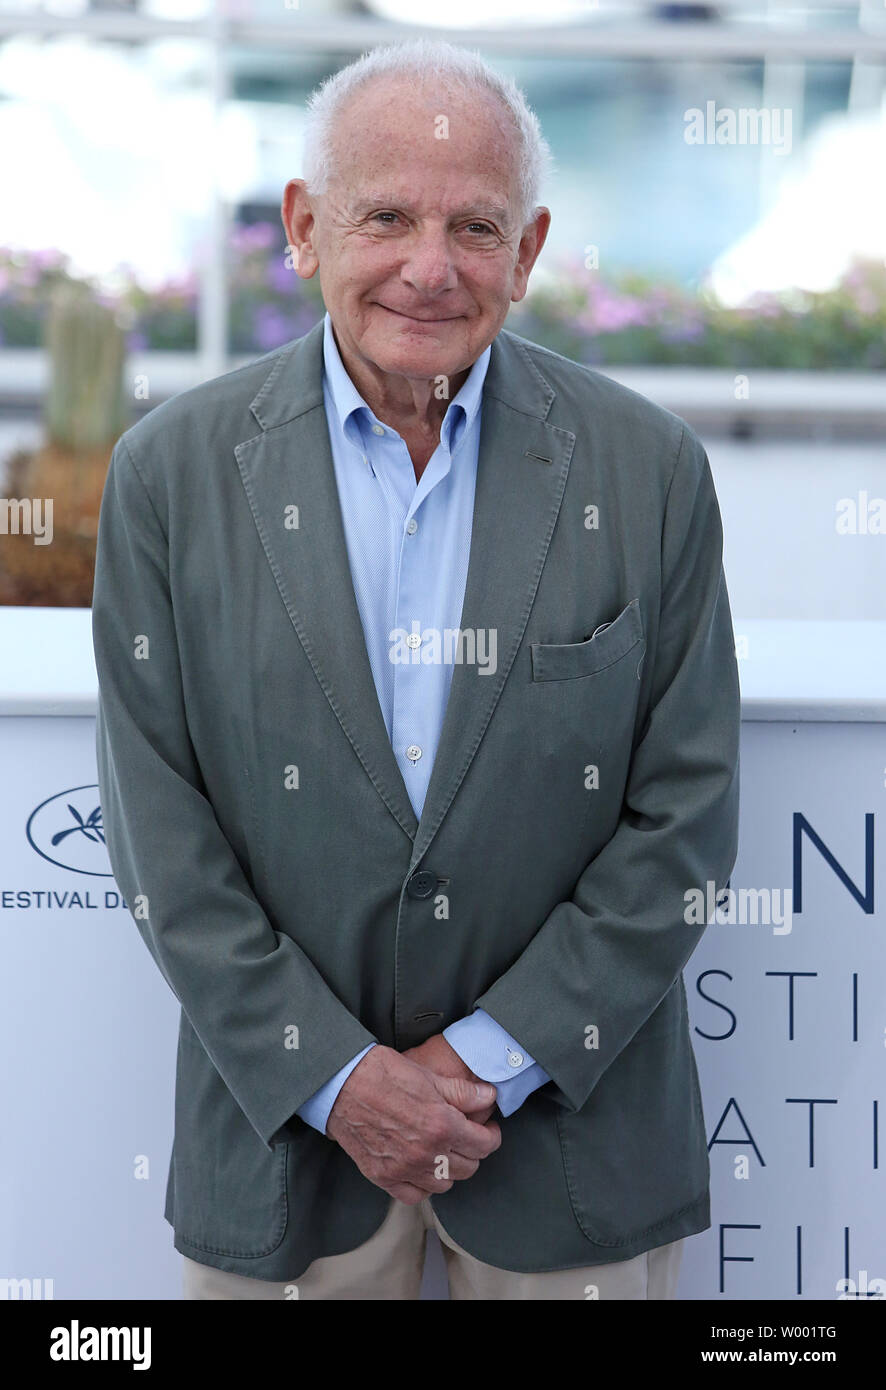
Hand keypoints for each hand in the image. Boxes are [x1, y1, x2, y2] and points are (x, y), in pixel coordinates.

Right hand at [326, 1045, 500, 1204]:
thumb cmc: (382, 1074)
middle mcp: (426, 1153)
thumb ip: (462, 1092)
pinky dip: (423, 1185)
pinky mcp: (383, 1177)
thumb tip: (489, 1098)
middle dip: (473, 1151)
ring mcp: (404, 1169)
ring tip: (445, 1150)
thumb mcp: (428, 1075)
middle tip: (468, 1137)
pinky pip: (414, 1196)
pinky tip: (422, 1167)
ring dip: (450, 1169)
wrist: (341, 1084)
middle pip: (468, 1168)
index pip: (484, 1145)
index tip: (488, 1130)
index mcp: (441, 1125)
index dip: (492, 1136)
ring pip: (445, 1185)